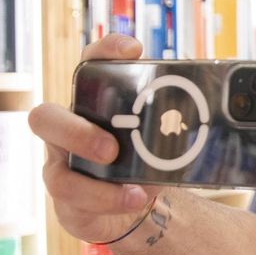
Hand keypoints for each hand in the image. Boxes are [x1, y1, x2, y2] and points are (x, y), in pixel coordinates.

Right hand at [29, 34, 157, 244]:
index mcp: (90, 104)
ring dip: (96, 185)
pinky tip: (135, 200)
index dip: (105, 52)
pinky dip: (110, 203)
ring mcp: (61, 168)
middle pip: (44, 118)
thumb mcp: (157, 138)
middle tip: (112, 148)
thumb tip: (211, 110)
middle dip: (76, 133)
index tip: (135, 50)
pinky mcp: (67, 201)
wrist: (134, 203)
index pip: (89, 65)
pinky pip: (76, 204)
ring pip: (56, 174)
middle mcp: (66, 131)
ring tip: (136, 189)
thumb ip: (171, 122)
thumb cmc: (142, 159)